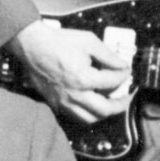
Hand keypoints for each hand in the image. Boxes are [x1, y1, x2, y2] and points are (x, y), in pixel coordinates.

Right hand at [9, 19, 132, 123]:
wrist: (32, 46)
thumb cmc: (58, 42)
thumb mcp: (89, 41)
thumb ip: (109, 55)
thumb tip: (122, 65)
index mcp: (83, 78)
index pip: (113, 82)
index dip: (124, 74)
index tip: (126, 70)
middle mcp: (74, 94)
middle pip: (105, 109)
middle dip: (121, 104)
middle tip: (127, 96)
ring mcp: (63, 101)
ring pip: (90, 119)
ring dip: (104, 113)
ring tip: (111, 104)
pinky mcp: (55, 103)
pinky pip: (75, 116)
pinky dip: (87, 113)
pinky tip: (92, 103)